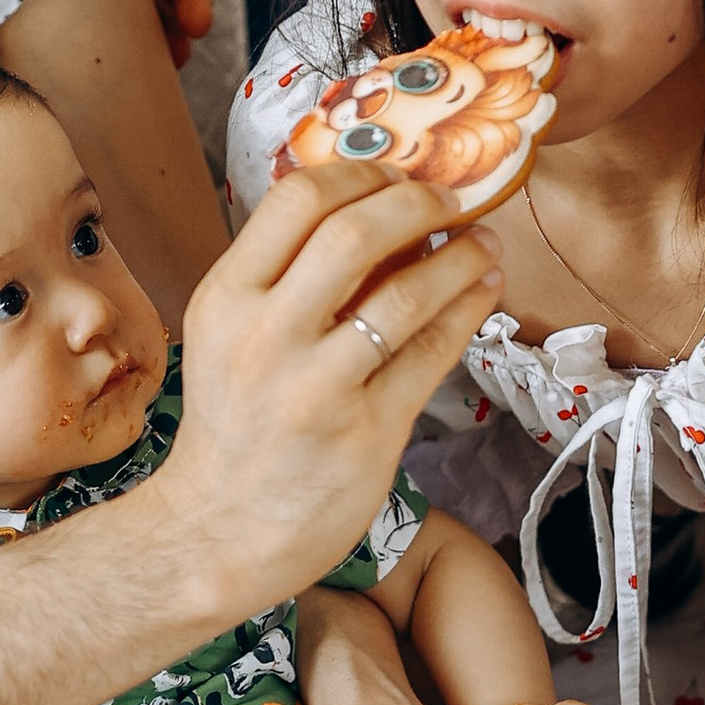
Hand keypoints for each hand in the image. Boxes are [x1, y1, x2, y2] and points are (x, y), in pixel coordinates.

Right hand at [155, 156, 502, 640]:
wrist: (220, 531)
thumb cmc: (235, 426)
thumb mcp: (230, 335)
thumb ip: (284, 276)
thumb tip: (375, 209)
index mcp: (226, 298)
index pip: (297, 199)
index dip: (361, 173)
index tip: (395, 176)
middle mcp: (266, 337)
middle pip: (354, 231)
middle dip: (418, 202)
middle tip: (449, 201)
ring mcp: (318, 387)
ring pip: (406, 293)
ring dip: (459, 256)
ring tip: (482, 243)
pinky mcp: (367, 430)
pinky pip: (433, 352)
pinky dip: (469, 308)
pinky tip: (484, 289)